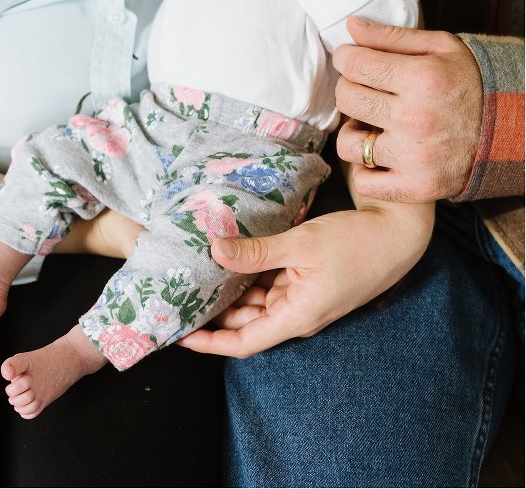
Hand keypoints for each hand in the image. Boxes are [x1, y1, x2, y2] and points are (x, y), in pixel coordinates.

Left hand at [178, 201, 433, 357]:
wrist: (398, 233)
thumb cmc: (356, 243)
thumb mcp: (300, 245)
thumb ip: (256, 252)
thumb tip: (214, 251)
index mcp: (295, 317)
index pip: (242, 343)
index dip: (208, 343)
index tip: (179, 334)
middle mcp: (295, 315)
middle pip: (244, 324)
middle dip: (213, 315)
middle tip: (179, 299)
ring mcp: (301, 300)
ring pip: (255, 305)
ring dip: (229, 293)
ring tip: (196, 278)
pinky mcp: (305, 285)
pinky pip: (269, 288)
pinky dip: (248, 278)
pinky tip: (228, 262)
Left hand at [333, 16, 482, 201]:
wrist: (509, 132)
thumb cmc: (469, 84)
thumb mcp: (441, 50)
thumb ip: (392, 38)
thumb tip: (350, 27)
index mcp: (423, 79)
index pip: (356, 65)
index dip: (346, 58)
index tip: (350, 59)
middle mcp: (416, 118)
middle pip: (347, 99)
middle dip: (349, 90)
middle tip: (365, 91)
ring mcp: (415, 156)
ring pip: (347, 143)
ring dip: (355, 133)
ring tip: (374, 126)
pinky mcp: (415, 186)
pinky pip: (364, 180)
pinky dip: (368, 170)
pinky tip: (383, 156)